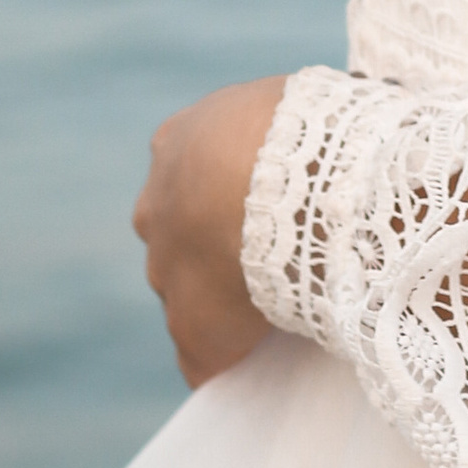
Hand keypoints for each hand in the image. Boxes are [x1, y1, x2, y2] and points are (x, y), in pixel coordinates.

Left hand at [133, 75, 287, 386]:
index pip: (189, 177)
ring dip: (220, 302)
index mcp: (177, 141)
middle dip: (210, 247)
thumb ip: (269, 130)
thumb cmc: (309, 129)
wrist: (303, 181)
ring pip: (185, 293)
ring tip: (273, 309)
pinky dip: (223, 359)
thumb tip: (310, 145)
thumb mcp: (280, 108)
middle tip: (268, 255)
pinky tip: (254, 359)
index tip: (263, 207)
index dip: (224, 194)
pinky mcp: (193, 326)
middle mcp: (157, 206)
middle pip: (177, 237)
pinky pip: (202, 355)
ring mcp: (167, 269)